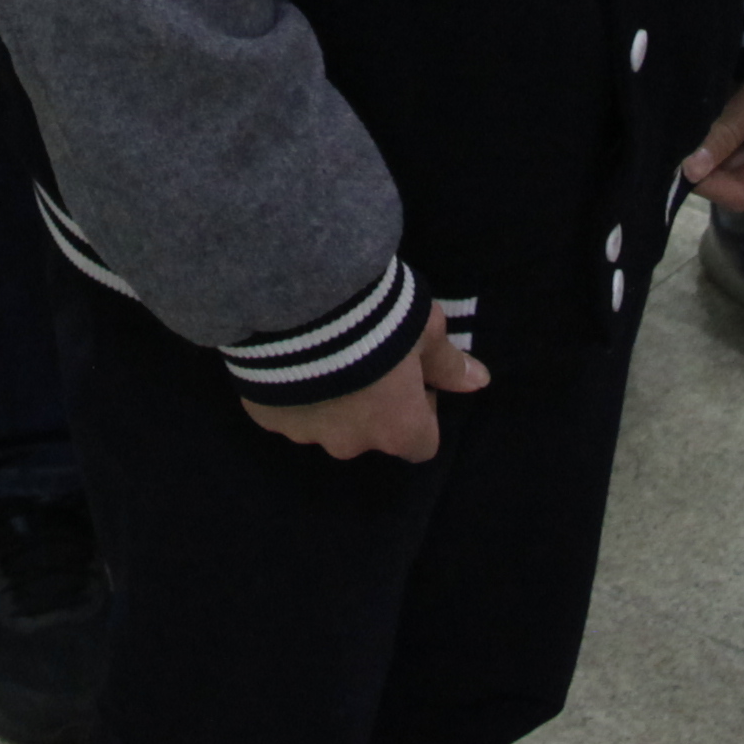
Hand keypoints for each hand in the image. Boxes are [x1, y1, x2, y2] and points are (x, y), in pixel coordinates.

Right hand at [243, 304, 487, 462]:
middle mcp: (350, 444)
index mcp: (396, 429)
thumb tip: (480, 382)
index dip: (422, 413)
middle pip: (368, 435)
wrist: (300, 298)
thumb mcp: (425, 330)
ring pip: (324, 424)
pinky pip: (285, 409)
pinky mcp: (264, 415)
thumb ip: (448, 363)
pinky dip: (292, 389)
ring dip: (329, 399)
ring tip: (323, 351)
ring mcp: (303, 433)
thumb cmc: (380, 318)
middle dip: (370, 405)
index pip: (421, 444)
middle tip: (364, 357)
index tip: (412, 379)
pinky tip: (291, 351)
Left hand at [681, 80, 743, 214]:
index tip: (679, 170)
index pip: (743, 193)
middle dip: (701, 160)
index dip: (709, 185)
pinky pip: (724, 128)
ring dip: (701, 141)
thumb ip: (727, 131)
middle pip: (728, 173)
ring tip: (677, 129)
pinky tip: (689, 116)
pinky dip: (708, 123)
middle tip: (669, 147)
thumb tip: (689, 170)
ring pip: (721, 151)